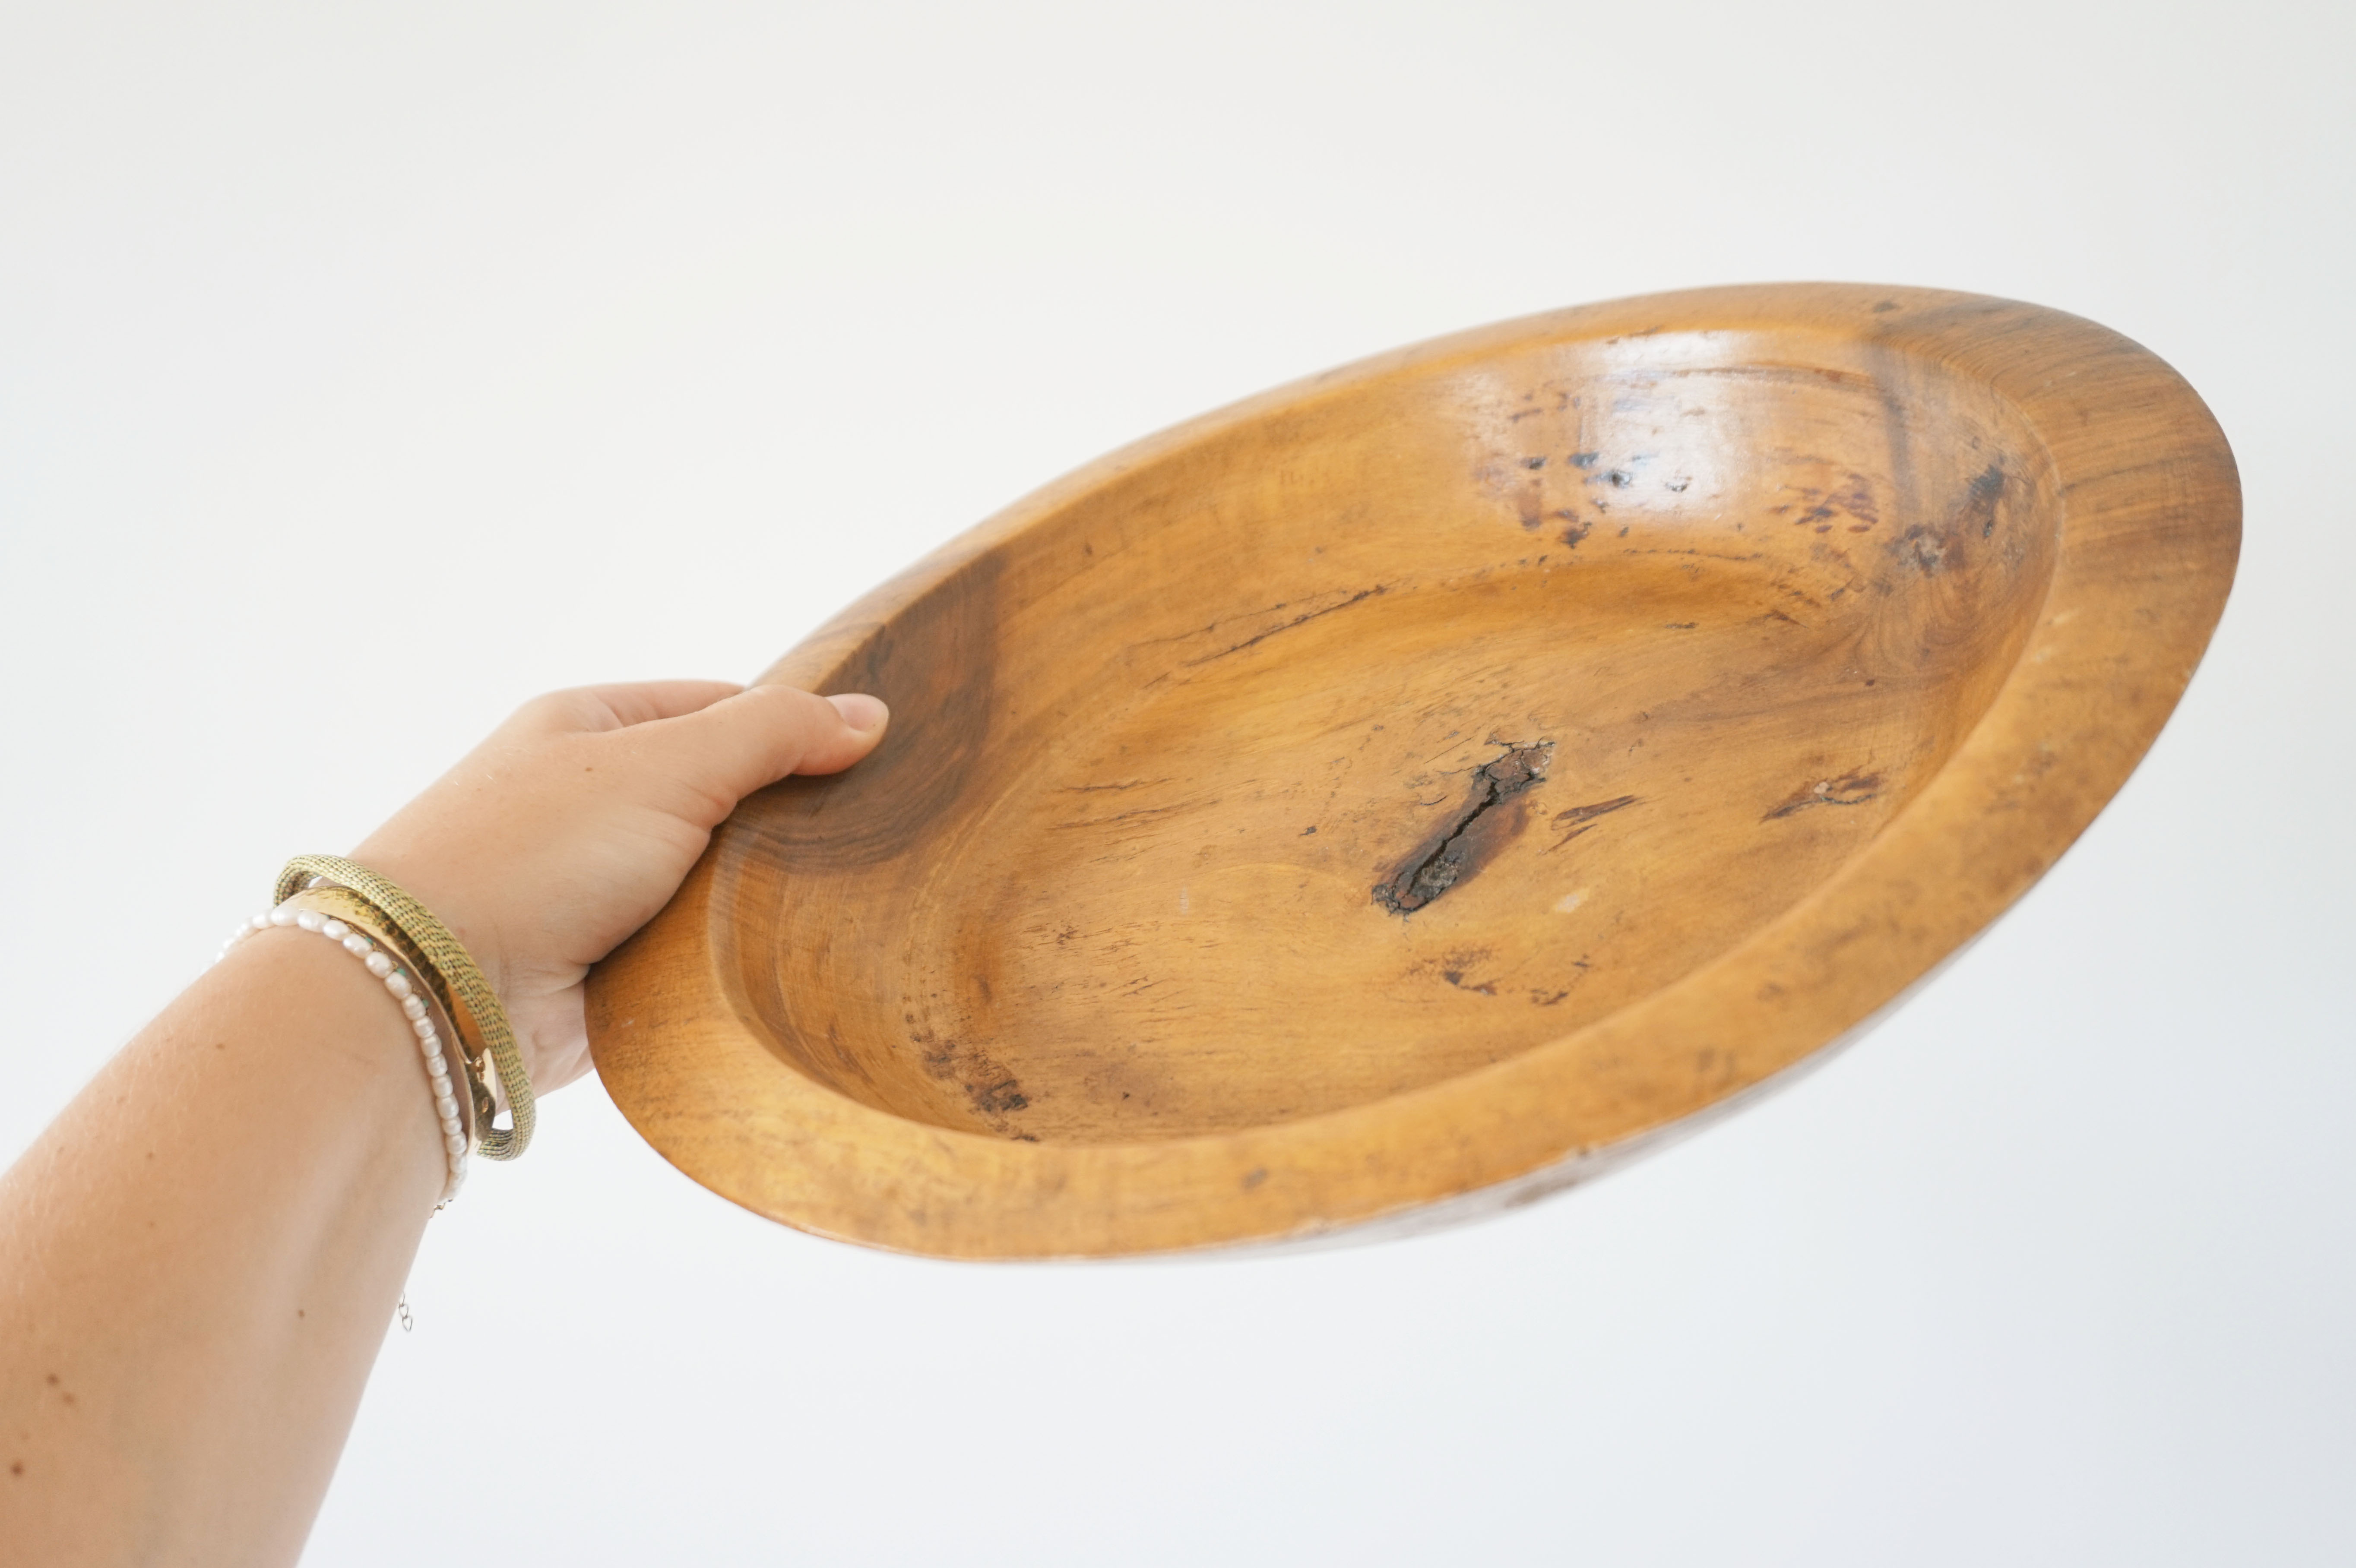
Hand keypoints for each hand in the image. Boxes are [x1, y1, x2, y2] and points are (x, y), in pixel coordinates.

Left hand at [350, 681, 888, 1094]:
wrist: (438, 986)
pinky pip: (689, 949)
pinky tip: (776, 959)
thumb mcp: (669, 763)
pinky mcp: (600, 964)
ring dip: (755, 896)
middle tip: (861, 839)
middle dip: (781, 822)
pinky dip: (724, 954)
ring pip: (711, 880)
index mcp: (591, 726)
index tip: (864, 762)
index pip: (719, 708)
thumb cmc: (535, 851)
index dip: (791, 731)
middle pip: (721, 798)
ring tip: (830, 903)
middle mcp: (587, 800)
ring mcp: (592, 885)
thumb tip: (868, 714)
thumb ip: (773, 733)